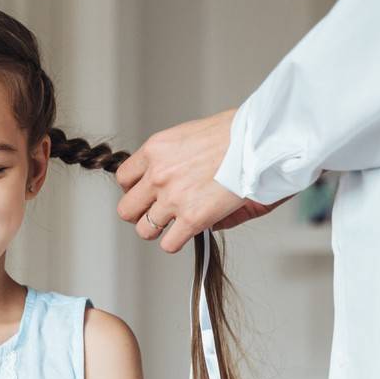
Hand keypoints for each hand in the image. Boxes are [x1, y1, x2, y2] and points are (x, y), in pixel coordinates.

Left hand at [116, 108, 286, 252]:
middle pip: (126, 210)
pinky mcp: (192, 219)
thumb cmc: (232, 134)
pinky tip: (189, 231)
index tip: (148, 193)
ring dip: (159, 230)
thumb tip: (165, 186)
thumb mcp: (187, 136)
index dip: (135, 190)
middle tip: (158, 212)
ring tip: (176, 222)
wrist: (256, 141)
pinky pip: (168, 244)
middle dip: (140, 213)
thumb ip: (170, 160)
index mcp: (155, 150)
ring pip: (145, 230)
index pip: (123, 179)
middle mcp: (158, 175)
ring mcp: (173, 199)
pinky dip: (177, 242)